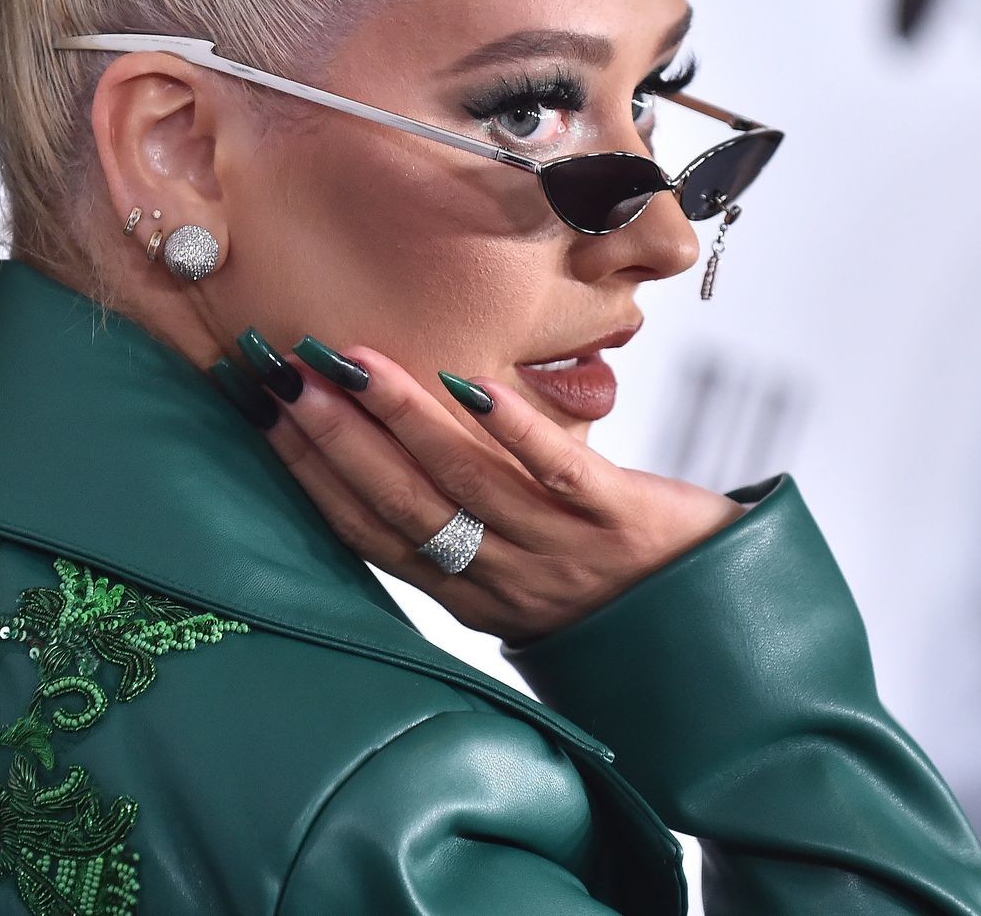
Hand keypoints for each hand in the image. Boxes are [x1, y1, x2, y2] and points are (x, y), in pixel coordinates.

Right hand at [245, 332, 747, 645]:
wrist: (717, 616)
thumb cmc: (604, 580)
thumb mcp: (512, 568)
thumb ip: (450, 519)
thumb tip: (376, 445)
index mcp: (466, 592)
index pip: (370, 531)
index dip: (310, 475)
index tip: (263, 414)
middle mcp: (503, 578)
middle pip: (404, 506)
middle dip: (335, 439)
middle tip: (286, 378)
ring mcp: (561, 548)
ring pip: (467, 484)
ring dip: (405, 421)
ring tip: (356, 364)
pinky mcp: (620, 518)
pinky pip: (558, 471)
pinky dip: (513, 428)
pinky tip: (475, 384)